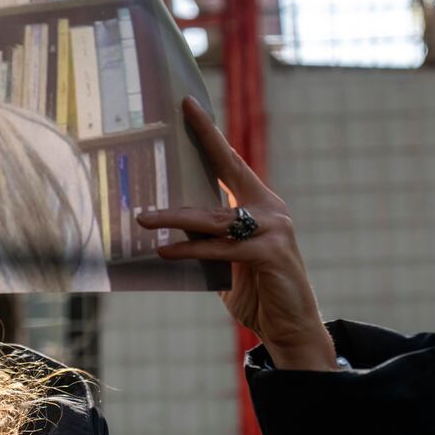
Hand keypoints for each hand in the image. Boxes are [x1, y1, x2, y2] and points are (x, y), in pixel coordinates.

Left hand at [137, 96, 338, 370]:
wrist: (290, 328)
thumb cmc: (257, 292)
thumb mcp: (225, 260)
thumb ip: (205, 239)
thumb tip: (165, 228)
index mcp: (259, 204)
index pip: (230, 162)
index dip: (209, 134)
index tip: (188, 106)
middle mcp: (269, 209)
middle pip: (228, 170)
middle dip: (202, 141)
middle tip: (175, 119)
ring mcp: (273, 229)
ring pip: (214, 217)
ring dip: (175, 217)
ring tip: (144, 218)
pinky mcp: (270, 253)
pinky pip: (221, 248)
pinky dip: (191, 250)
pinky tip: (165, 251)